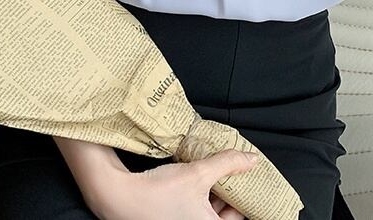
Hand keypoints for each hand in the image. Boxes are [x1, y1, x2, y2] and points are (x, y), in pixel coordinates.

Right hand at [85, 148, 257, 219]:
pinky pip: (194, 209)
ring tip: (216, 171)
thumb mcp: (199, 172)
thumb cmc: (159, 192)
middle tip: (232, 172)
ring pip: (207, 210)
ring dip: (213, 193)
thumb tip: (251, 158)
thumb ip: (227, 164)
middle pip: (221, 214)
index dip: (243, 198)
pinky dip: (199, 195)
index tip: (246, 180)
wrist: (121, 196)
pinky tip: (198, 177)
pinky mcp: (173, 219)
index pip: (236, 217)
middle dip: (228, 193)